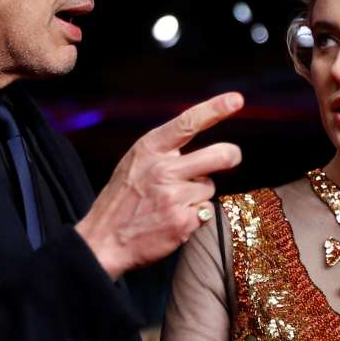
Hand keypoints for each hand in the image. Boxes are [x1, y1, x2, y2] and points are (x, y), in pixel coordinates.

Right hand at [77, 93, 243, 277]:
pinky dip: (195, 216)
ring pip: (209, 186)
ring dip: (198, 194)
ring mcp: (174, 196)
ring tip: (172, 203)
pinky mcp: (184, 221)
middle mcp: (163, 169)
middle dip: (230, 155)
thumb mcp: (134, 163)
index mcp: (149, 149)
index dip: (215, 109)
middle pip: (219, 155)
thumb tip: (202, 148)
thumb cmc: (122, 200)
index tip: (236, 100)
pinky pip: (206, 211)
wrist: (103, 241)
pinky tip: (173, 220)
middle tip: (232, 156)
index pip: (188, 122)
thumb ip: (164, 151)